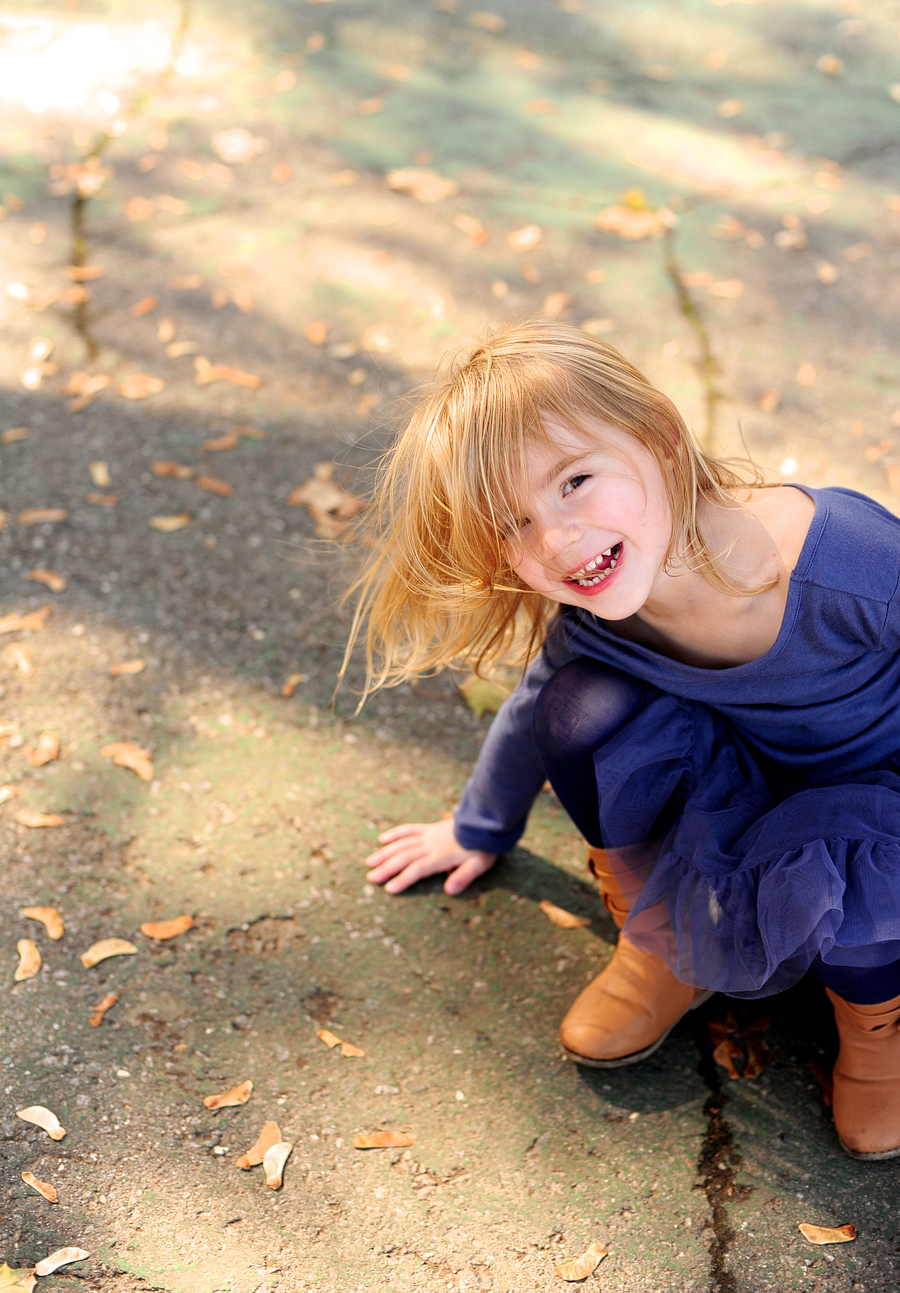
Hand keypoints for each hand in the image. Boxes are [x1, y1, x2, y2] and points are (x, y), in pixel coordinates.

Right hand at [365, 815, 496, 895]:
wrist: (483, 821)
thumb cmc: (482, 846)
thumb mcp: (479, 864)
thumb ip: (464, 877)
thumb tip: (449, 891)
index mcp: (441, 856)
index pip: (418, 869)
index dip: (403, 879)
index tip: (388, 889)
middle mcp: (430, 845)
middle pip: (404, 857)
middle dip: (386, 868)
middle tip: (370, 877)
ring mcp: (428, 835)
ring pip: (402, 843)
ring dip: (385, 852)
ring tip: (370, 862)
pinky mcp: (429, 828)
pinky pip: (409, 829)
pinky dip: (395, 834)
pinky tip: (383, 839)